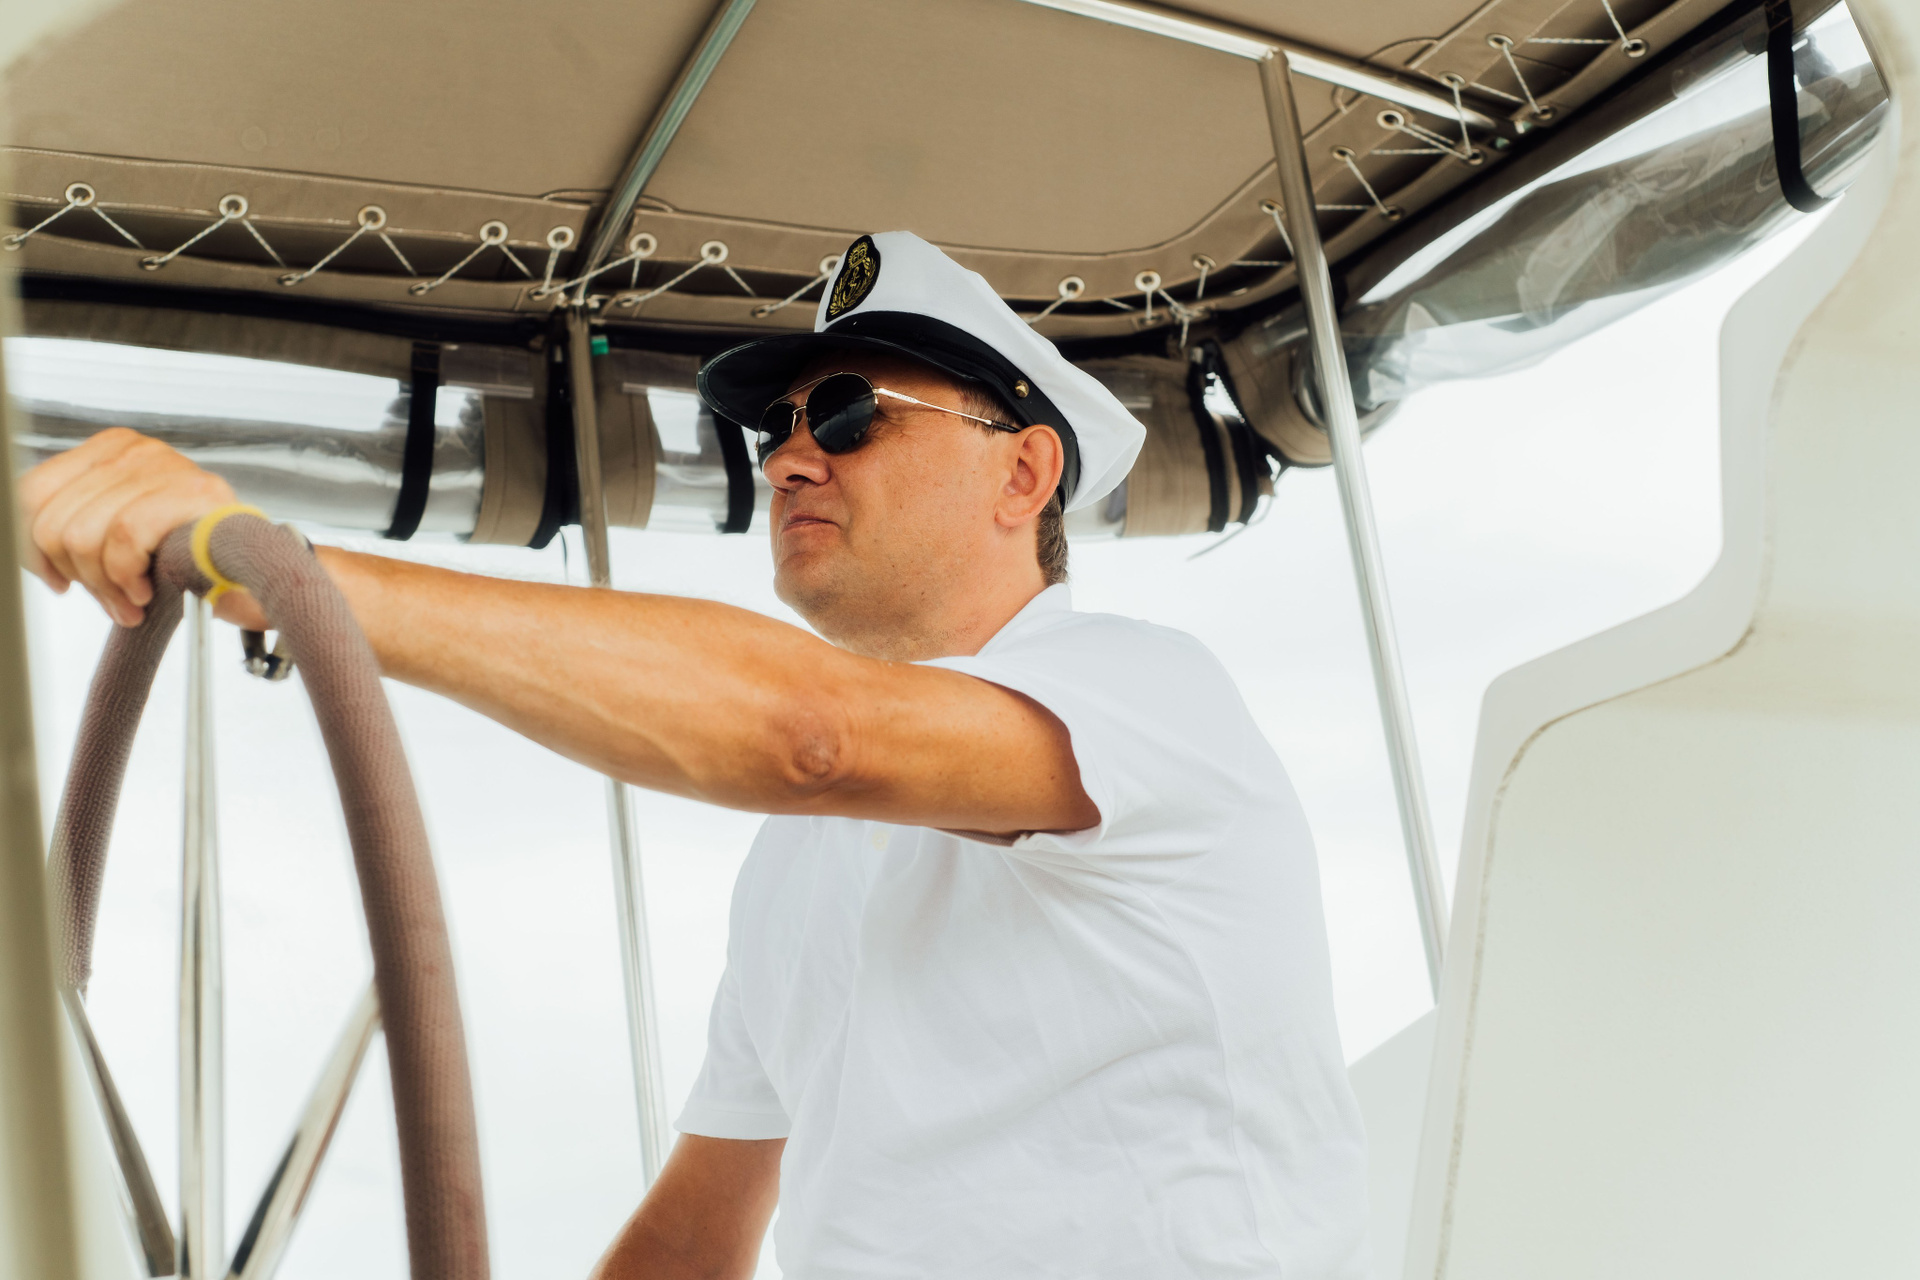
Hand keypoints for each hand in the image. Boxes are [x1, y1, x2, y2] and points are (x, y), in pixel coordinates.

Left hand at [17, 427, 265, 629]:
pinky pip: (125, 537)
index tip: (57, 577)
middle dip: (76, 574)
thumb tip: (29, 550)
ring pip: (85, 534)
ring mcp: (166, 468)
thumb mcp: (118, 534)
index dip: (32, 548)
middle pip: (53, 521)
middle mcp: (136, 451)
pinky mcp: (193, 494)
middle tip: (106, 596)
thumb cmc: (192, 555)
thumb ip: (75, 527)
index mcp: (111, 451)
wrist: (260, 571)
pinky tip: (145, 588)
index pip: (32, 492)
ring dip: (104, 584)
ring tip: (130, 597)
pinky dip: (128, 575)